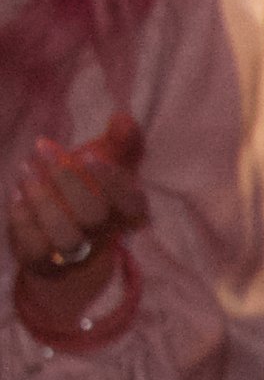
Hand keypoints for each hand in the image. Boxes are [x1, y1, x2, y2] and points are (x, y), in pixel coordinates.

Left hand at [10, 113, 149, 329]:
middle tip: (43, 147)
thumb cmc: (89, 195)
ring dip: (43, 200)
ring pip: (64, 235)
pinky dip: (24, 218)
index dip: (113, 182)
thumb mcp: (106, 165)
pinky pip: (34, 246)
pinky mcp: (44, 261)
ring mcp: (74, 253)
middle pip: (94, 216)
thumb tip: (124, 117)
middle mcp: (104, 237)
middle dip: (68, 180)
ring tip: (25, 169)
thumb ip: (119, 142)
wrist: (65, 248)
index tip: (90, 155)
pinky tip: (17, 194)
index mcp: (128, 214)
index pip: (132, 203)